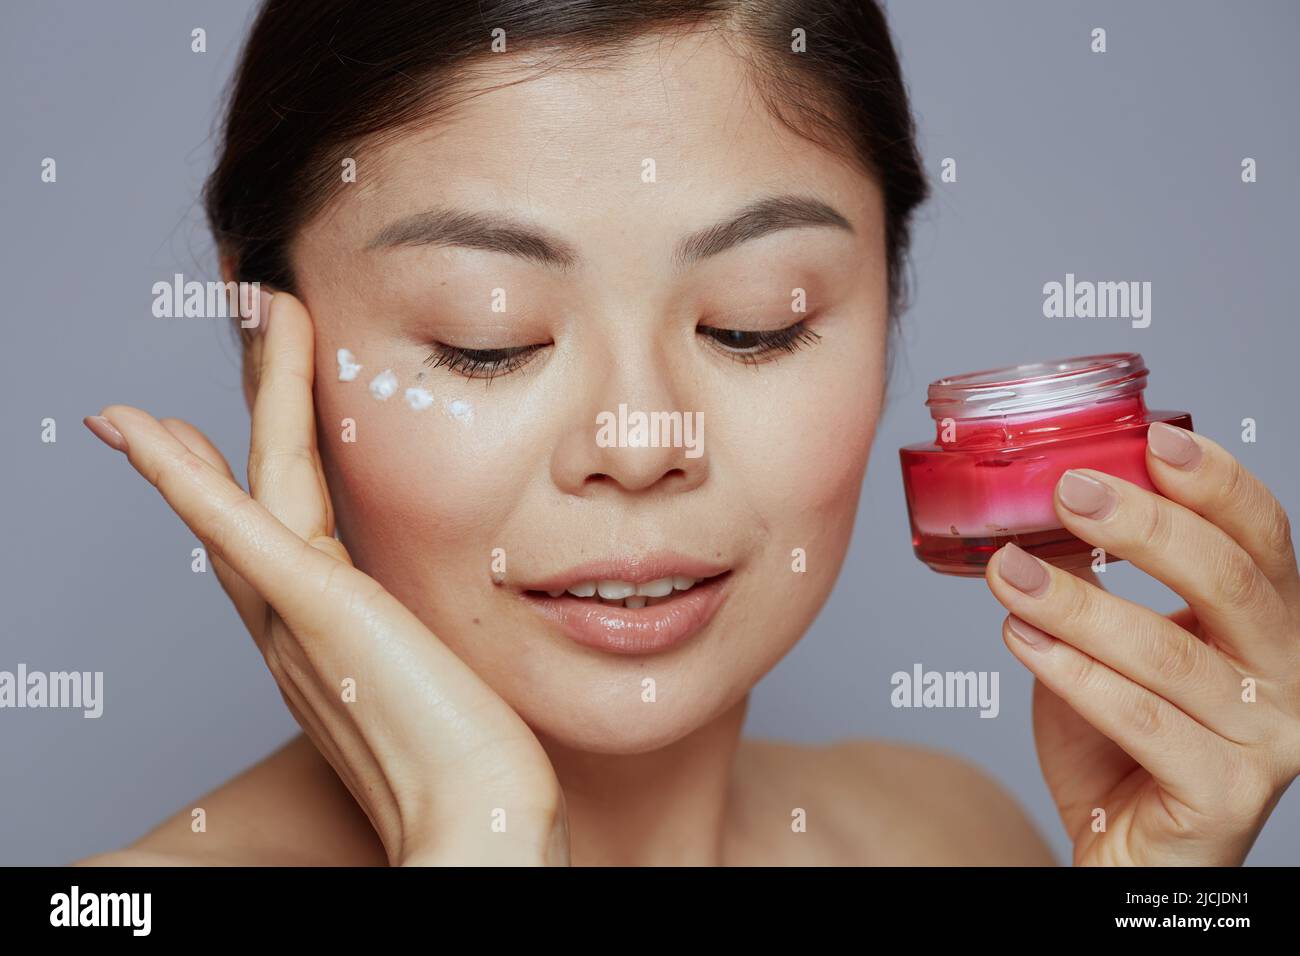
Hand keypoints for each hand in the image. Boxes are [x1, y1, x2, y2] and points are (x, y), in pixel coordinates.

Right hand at [84, 291, 568, 865]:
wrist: (477, 823)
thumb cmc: (477, 767)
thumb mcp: (450, 682)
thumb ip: (435, 644)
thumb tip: (454, 631)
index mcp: (331, 631)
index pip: (295, 524)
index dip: (275, 458)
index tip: (269, 409)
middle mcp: (296, 623)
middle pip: (265, 489)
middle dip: (265, 400)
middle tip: (264, 321)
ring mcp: (296, 617)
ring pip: (254, 484)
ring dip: (255, 395)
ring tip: (258, 312)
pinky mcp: (314, 613)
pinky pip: (234, 527)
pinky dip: (180, 478)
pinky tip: (142, 427)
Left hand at [984, 423, 1299, 864]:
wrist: (1123, 843)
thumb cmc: (1121, 735)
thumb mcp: (1115, 638)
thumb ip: (1101, 577)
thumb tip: (1045, 499)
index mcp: (1270, 624)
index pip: (1262, 537)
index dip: (1216, 482)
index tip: (1153, 437)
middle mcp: (1287, 676)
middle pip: (1230, 579)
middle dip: (1144, 526)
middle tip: (1066, 491)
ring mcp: (1266, 741)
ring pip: (1168, 652)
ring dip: (1077, 604)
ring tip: (1008, 572)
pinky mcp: (1225, 795)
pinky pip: (1142, 720)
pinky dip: (1073, 675)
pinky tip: (1021, 639)